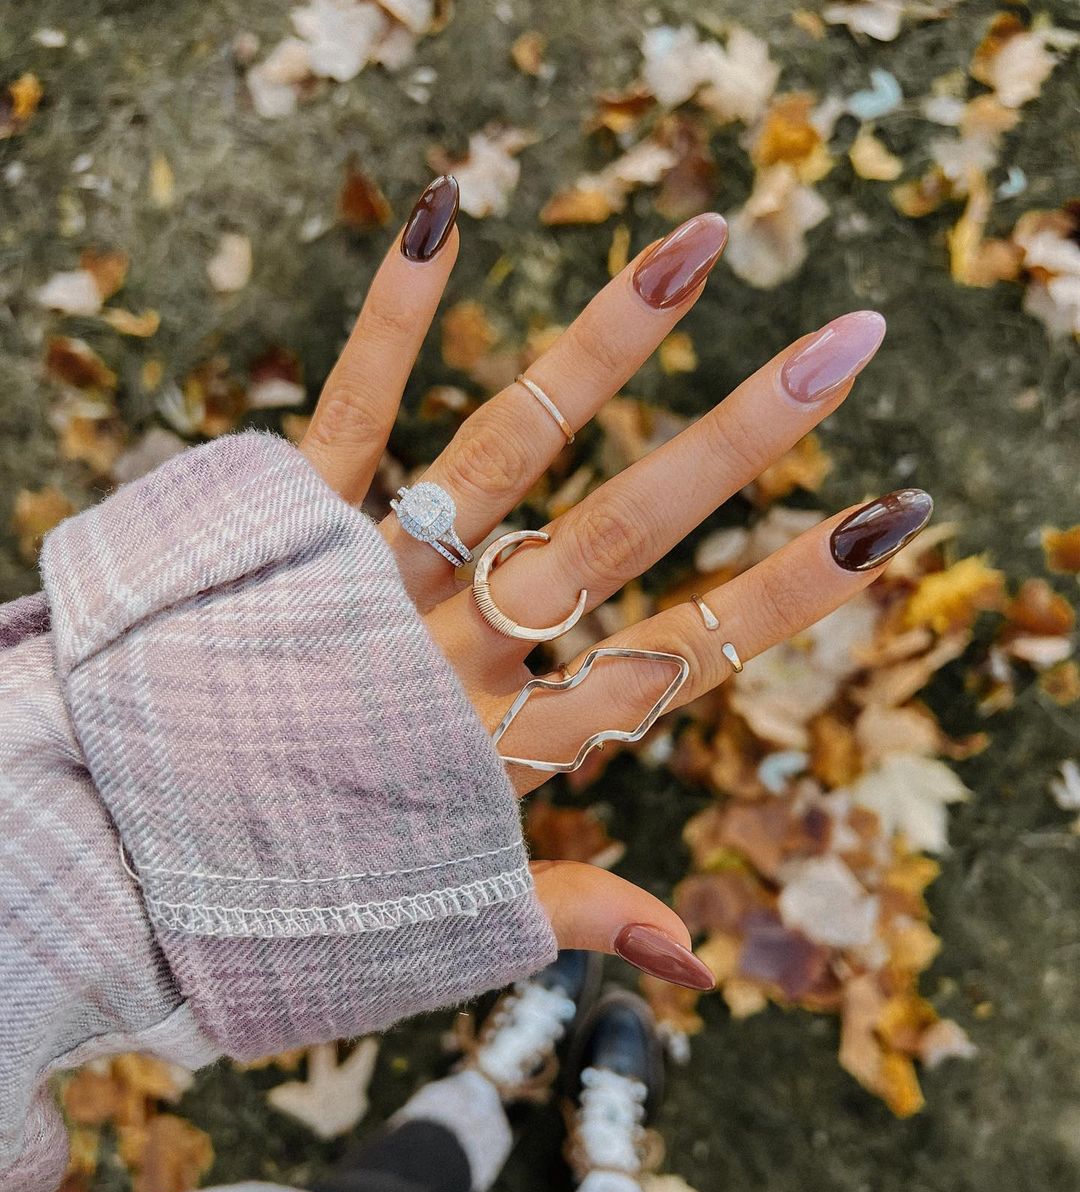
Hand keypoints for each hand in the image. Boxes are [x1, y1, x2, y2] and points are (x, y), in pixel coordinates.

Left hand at [298, 176, 930, 984]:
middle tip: (844, 346)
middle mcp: (456, 653)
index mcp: (508, 747)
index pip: (681, 657)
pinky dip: (389, 327)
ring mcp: (371, 590)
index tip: (888, 518)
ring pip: (503, 455)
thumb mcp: (453, 913)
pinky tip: (439, 216)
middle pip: (618, 536)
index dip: (789, 591)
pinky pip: (345, 424)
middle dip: (738, 444)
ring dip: (596, 352)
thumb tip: (697, 966)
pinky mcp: (285, 543)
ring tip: (687, 248)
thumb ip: (577, 910)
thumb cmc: (304, 891)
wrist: (127, 868)